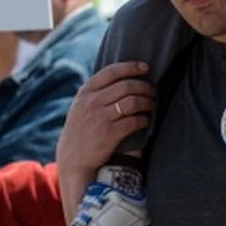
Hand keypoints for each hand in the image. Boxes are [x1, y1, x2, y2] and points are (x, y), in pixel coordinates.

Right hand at [55, 61, 153, 185]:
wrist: (72, 158)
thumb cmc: (81, 130)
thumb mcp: (80, 105)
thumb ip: (96, 91)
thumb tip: (124, 77)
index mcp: (85, 92)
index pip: (111, 72)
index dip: (131, 67)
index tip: (145, 68)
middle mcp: (92, 102)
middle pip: (126, 86)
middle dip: (144, 86)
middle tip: (153, 90)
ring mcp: (100, 118)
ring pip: (133, 102)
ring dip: (147, 102)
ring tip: (151, 104)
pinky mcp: (109, 134)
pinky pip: (134, 121)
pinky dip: (144, 119)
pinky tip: (146, 120)